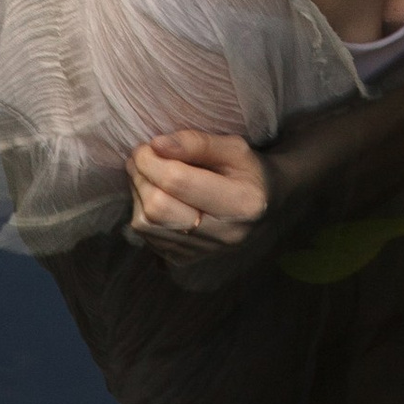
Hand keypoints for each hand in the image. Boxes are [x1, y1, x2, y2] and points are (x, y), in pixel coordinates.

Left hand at [127, 128, 266, 248]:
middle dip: (141, 177)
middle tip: (142, 157)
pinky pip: (147, 237)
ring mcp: (204, 252)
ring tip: (146, 174)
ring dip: (137, 194)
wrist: (265, 206)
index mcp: (242, 203)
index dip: (152, 160)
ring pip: (146, 225)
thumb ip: (197, 143)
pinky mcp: (185, 260)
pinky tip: (154, 194)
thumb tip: (156, 145)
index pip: (178, 181)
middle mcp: (224, 235)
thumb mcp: (234, 147)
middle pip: (158, 208)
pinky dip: (142, 212)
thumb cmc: (249, 171)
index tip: (148, 146)